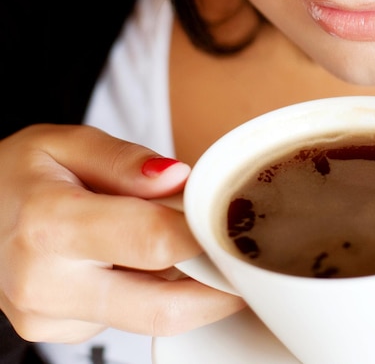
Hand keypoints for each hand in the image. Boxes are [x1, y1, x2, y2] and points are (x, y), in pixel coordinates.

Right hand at [0, 124, 244, 342]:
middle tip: (252, 264)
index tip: (243, 230)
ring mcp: (50, 317)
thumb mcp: (65, 142)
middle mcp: (46, 284)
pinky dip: (156, 290)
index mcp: (50, 224)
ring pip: (151, 316)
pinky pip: (128, 317)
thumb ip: (125, 160)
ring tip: (204, 248)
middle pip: (162, 306)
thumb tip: (179, 179)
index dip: (208, 237)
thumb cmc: (20, 172)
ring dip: (191, 288)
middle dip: (219, 288)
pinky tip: (154, 260)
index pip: (155, 241)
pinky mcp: (59, 332)